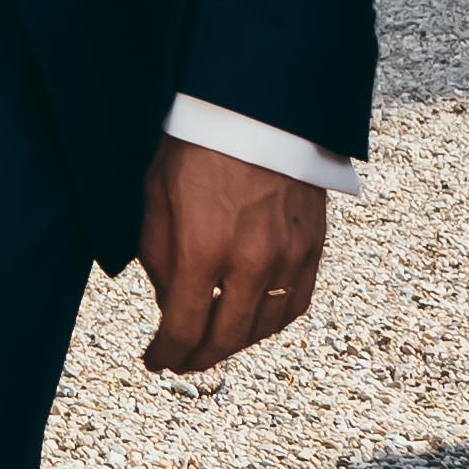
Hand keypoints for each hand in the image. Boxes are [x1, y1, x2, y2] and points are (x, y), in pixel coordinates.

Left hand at [137, 138, 327, 374]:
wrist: (257, 106)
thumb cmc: (198, 143)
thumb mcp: (156, 195)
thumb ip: (159, 258)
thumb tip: (170, 305)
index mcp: (203, 248)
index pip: (184, 329)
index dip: (167, 354)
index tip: (155, 361)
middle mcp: (250, 262)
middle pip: (225, 339)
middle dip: (198, 358)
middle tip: (182, 361)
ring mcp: (287, 257)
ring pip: (263, 329)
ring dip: (234, 344)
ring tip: (214, 342)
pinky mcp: (312, 247)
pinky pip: (295, 305)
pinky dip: (272, 323)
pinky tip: (254, 322)